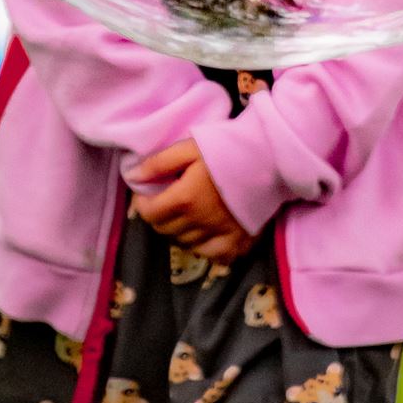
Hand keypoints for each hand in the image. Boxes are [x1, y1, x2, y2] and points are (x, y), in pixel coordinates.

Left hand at [129, 138, 252, 261]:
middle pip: (164, 230)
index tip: (148, 192)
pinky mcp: (238, 243)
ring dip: (179, 229)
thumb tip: (132, 176)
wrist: (270, 156)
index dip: (143, 202)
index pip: (148, 213)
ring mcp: (220, 236)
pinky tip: (206, 231)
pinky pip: (211, 255)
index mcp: (185, 198)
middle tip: (168, 199)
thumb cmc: (227, 147)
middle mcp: (200, 222)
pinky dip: (203, 246)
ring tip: (188, 211)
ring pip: (184, 242)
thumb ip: (158, 163)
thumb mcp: (189, 147)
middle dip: (159, 215)